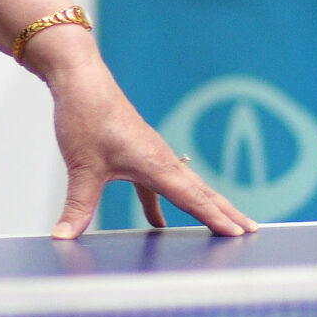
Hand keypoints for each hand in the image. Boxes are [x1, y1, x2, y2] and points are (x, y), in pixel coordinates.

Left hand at [46, 65, 255, 239]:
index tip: (239, 234)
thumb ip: (78, 206)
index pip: (192, 198)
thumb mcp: (81, 167)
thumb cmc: (86, 115)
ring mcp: (152, 154)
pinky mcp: (138, 152)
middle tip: (252, 232)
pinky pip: (160, 184)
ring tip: (225, 225)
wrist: (80, 79)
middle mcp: (160, 159)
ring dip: (205, 205)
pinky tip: (159, 223)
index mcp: (155, 163)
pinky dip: (164, 204)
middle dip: (226, 213)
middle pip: (201, 191)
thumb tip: (64, 237)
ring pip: (186, 186)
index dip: (215, 218)